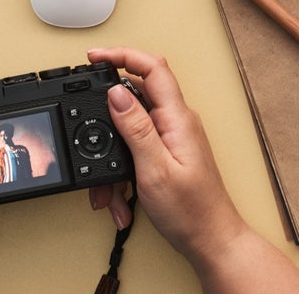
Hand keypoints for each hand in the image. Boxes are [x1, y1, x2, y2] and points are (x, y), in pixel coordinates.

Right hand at [87, 47, 243, 255]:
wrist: (211, 242)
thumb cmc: (192, 212)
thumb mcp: (155, 169)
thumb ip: (135, 128)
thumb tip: (116, 92)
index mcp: (177, 118)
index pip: (152, 67)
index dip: (122, 55)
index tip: (95, 57)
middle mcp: (176, 121)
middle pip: (134, 95)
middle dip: (106, 118)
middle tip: (87, 132)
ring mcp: (171, 136)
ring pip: (128, 129)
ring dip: (112, 159)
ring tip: (109, 191)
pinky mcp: (166, 152)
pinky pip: (134, 149)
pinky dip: (120, 173)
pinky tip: (120, 196)